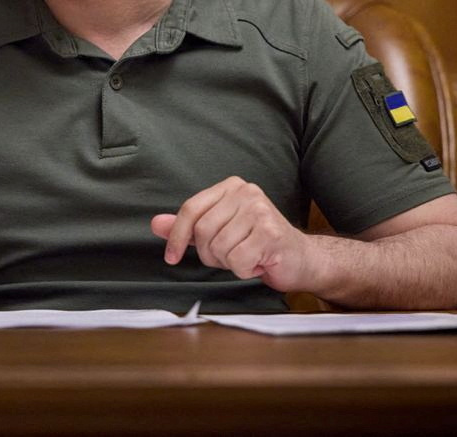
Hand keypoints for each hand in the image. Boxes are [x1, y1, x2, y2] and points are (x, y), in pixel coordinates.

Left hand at [150, 176, 314, 292]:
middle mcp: (246, 192)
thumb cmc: (257, 244)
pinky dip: (244, 270)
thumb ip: (188, 227)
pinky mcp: (270, 232)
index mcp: (230, 187)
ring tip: (247, 256)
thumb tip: (156, 224)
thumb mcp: (218, 232)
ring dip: (229, 263)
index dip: (177, 236)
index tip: (172, 257)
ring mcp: (260, 210)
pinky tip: (258, 262)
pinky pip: (237, 261)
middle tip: (230, 255)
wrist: (300, 258)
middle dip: (211, 254)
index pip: (190, 209)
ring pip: (219, 248)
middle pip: (202, 231)